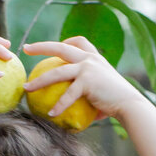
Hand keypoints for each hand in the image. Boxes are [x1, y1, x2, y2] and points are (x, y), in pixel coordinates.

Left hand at [21, 35, 139, 122]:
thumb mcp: (103, 90)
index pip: (79, 41)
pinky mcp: (87, 82)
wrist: (130, 104)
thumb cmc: (117, 101)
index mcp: (94, 58)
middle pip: (60, 48)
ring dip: (39, 80)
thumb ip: (89, 92)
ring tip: (27, 88)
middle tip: (25, 49)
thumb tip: (76, 107)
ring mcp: (87, 68)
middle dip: (40, 46)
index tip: (59, 45)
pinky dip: (59, 106)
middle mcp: (89, 59)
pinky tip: (51, 114)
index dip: (67, 41)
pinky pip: (67, 95)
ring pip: (56, 72)